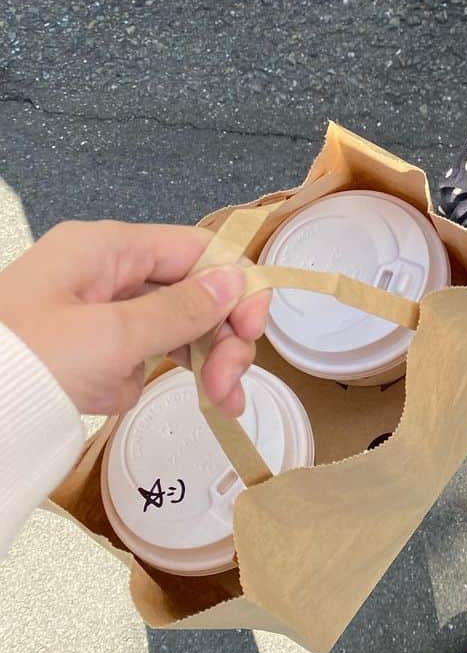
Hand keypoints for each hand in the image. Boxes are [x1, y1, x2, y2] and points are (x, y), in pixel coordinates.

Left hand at [0, 222, 270, 417]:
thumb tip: (236, 279)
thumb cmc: (27, 364)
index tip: (253, 334)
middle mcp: (106, 270)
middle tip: (230, 388)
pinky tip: (121, 398)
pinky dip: (144, 375)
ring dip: (198, 361)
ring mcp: (95, 309)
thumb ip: (181, 309)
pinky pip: (138, 352)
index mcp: (110, 248)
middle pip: (192, 290)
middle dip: (221, 336)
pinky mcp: (86, 345)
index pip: (199, 250)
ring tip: (217, 404)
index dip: (237, 287)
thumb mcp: (112, 337)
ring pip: (172, 324)